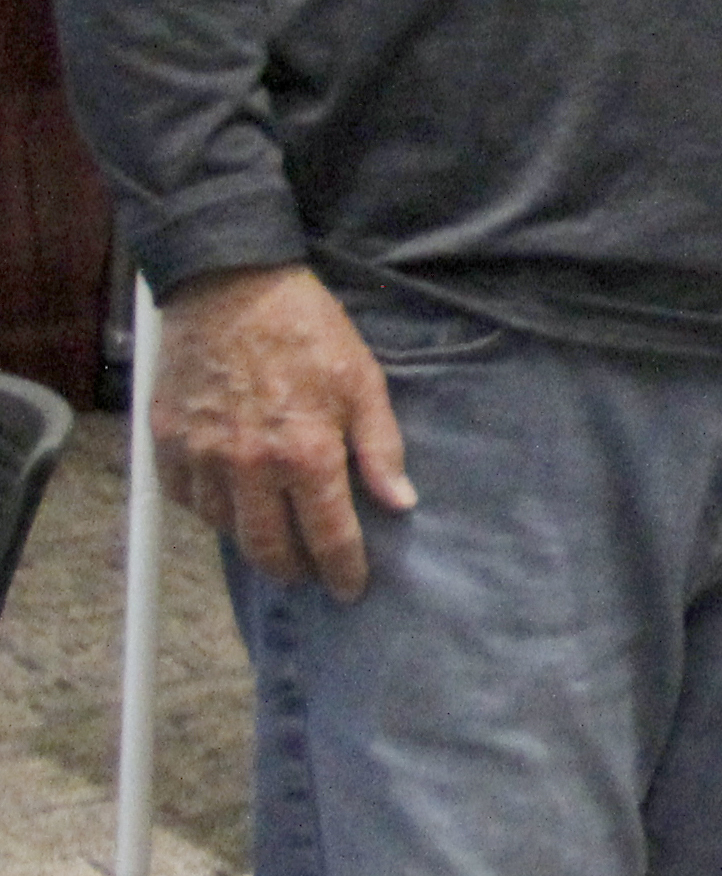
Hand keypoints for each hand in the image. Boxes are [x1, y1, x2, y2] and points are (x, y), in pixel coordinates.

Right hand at [152, 264, 411, 598]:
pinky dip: (208, 509)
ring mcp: (202, 456)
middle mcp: (249, 466)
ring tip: (273, 536)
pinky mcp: (167, 441)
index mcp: (306, 453)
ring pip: (224, 528)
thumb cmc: (307, 330)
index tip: (349, 589)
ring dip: (250, 539)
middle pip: (268, 547)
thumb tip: (400, 502)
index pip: (328, 536)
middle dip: (292, 569)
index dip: (342, 570)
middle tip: (308, 572)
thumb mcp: (363, 381)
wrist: (230, 286)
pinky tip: (229, 502)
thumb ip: (380, 448)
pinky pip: (185, 499)